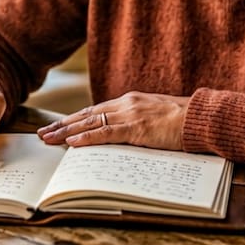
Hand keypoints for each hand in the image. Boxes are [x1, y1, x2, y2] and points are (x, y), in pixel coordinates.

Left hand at [37, 91, 189, 150]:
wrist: (202, 117)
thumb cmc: (183, 121)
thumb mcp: (155, 118)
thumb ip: (137, 123)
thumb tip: (123, 137)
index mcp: (130, 101)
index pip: (95, 110)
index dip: (74, 119)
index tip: (58, 126)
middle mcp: (126, 104)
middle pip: (86, 115)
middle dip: (62, 125)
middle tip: (42, 134)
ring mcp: (130, 115)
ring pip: (90, 122)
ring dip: (66, 132)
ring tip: (48, 139)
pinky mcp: (137, 128)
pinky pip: (106, 133)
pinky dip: (87, 137)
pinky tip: (72, 143)